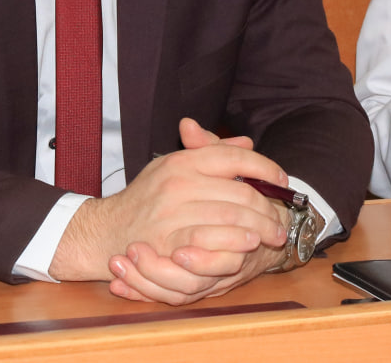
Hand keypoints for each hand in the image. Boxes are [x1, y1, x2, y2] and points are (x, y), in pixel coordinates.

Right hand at [48, 118, 287, 289]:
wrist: (108, 229)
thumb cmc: (146, 197)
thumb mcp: (174, 164)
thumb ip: (211, 152)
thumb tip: (246, 141)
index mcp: (184, 161)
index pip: (236, 158)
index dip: (266, 168)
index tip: (282, 180)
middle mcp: (180, 183)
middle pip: (240, 193)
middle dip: (268, 208)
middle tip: (282, 219)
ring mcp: (173, 213)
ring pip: (231, 218)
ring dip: (258, 228)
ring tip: (272, 235)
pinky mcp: (169, 242)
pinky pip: (212, 244)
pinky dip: (235, 246)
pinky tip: (248, 248)